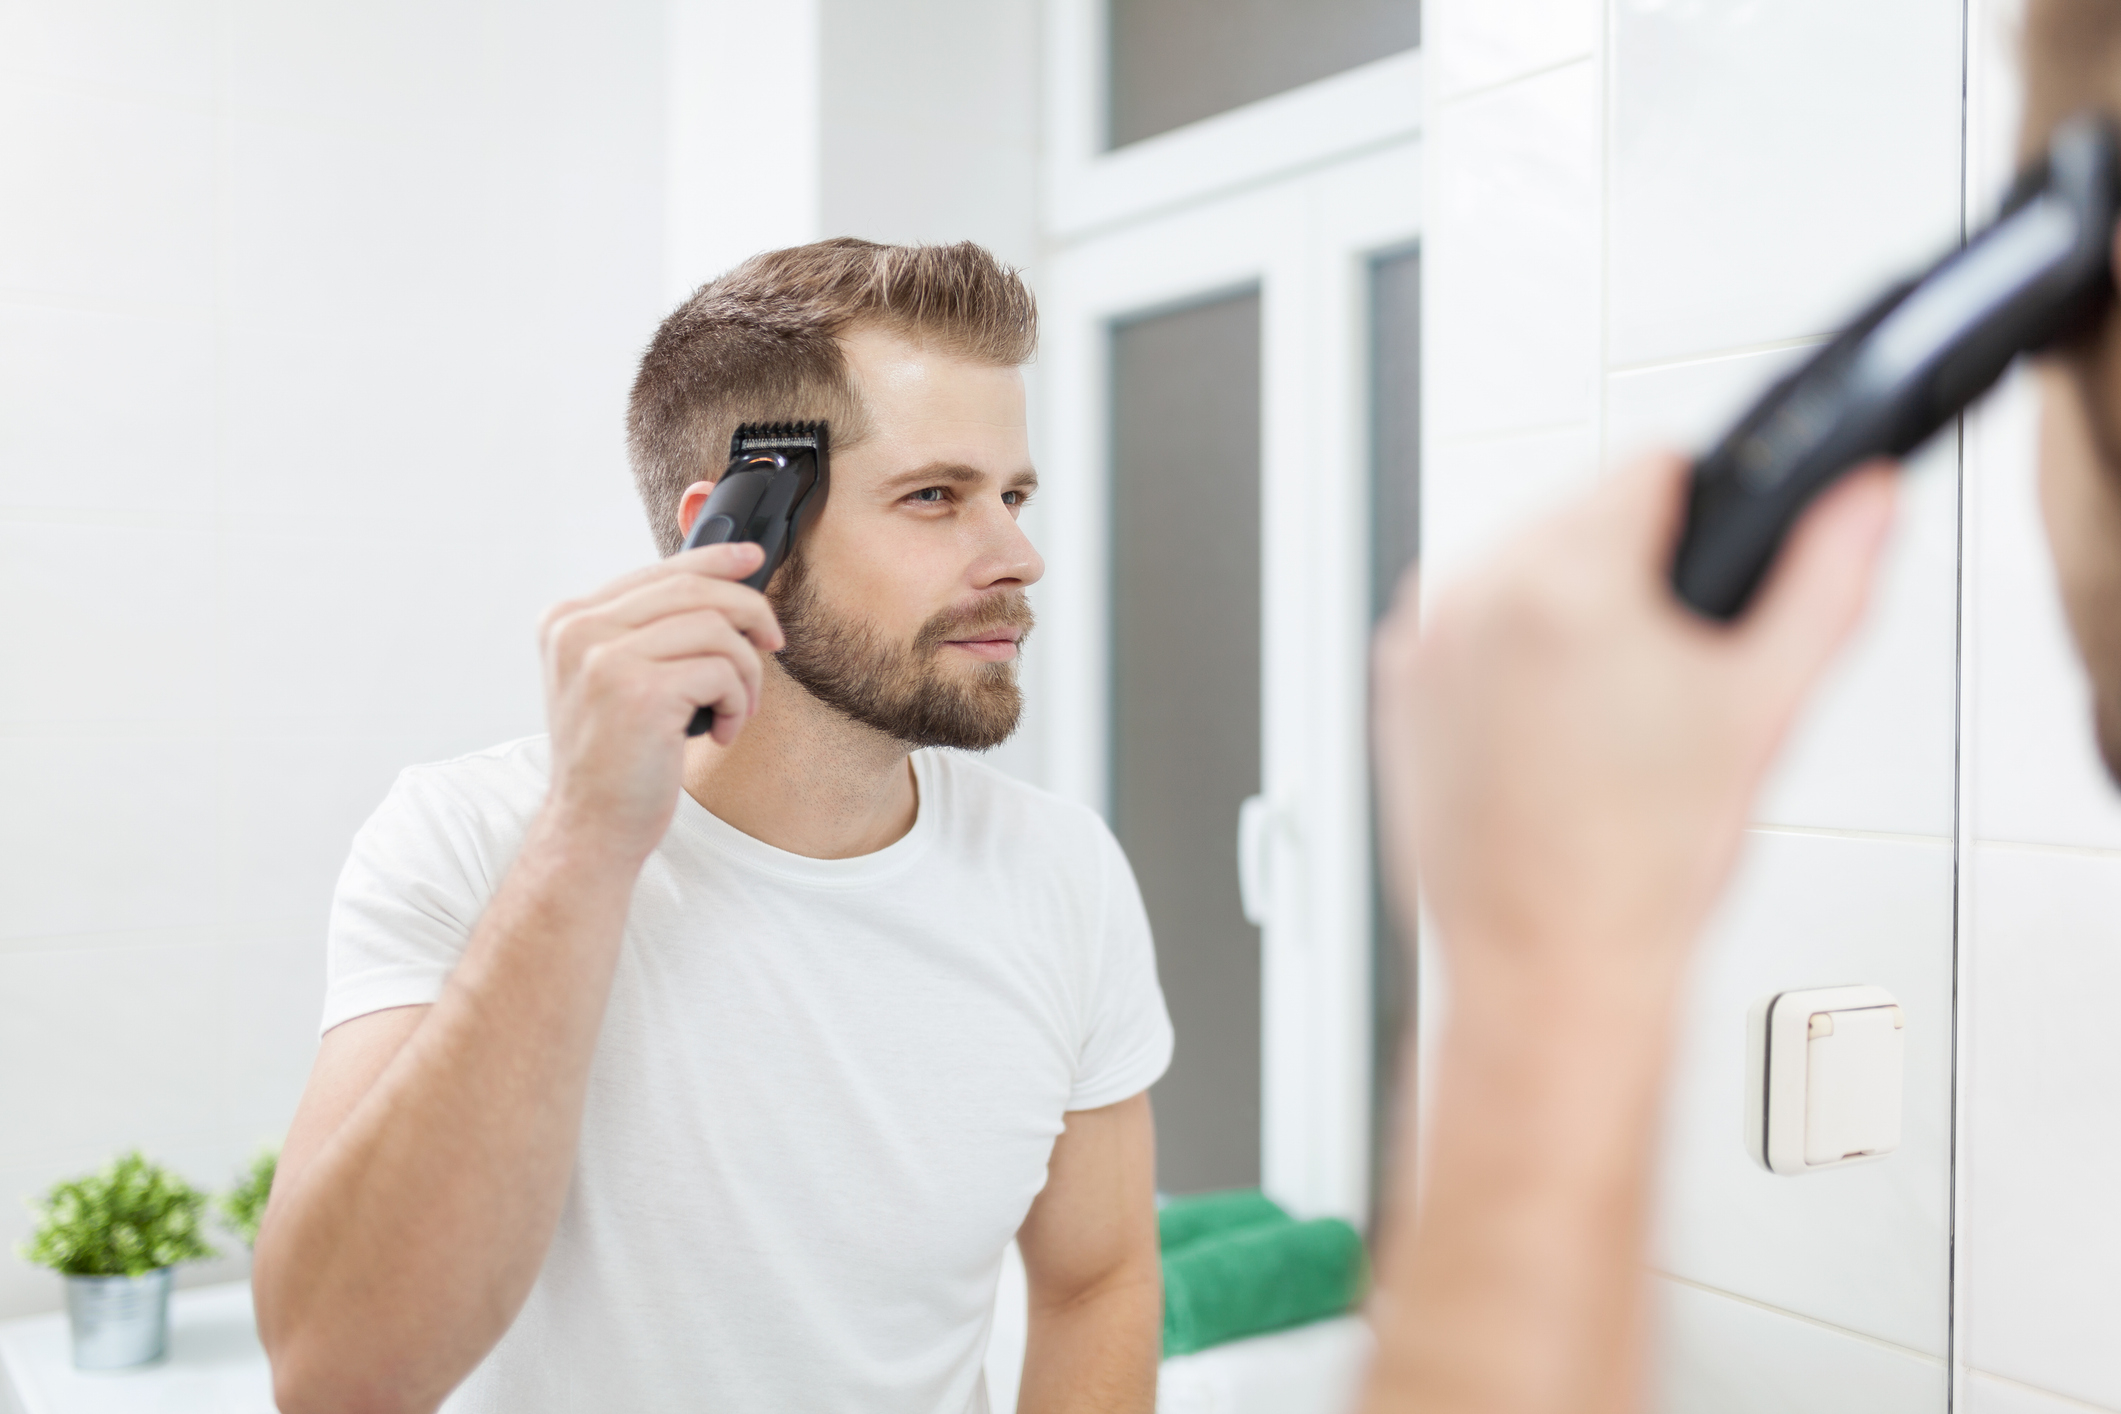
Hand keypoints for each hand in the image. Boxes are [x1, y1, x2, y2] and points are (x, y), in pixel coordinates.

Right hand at [536, 542, 785, 860]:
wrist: (591, 829)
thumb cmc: (615, 760)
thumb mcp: (618, 681)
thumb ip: (649, 631)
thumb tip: (724, 582)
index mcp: (567, 620)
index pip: (656, 571)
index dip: (714, 559)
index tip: (752, 558)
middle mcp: (578, 630)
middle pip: (693, 588)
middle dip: (749, 612)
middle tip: (773, 641)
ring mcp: (604, 658)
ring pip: (716, 629)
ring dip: (745, 672)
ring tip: (736, 709)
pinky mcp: (639, 691)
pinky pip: (722, 670)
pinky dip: (737, 702)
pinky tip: (720, 731)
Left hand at [1372, 452, 1895, 1000]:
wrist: (1547, 967)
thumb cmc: (1638, 868)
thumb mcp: (1762, 708)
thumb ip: (1825, 582)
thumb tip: (1859, 499)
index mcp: (1559, 580)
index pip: (1652, 465)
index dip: (1708, 518)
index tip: (1715, 584)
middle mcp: (1472, 595)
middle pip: (1585, 512)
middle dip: (1639, 571)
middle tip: (1670, 676)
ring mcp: (1423, 641)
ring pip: (1526, 564)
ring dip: (1574, 605)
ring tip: (1612, 714)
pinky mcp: (1397, 684)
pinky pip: (1472, 621)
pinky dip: (1514, 650)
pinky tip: (1554, 730)